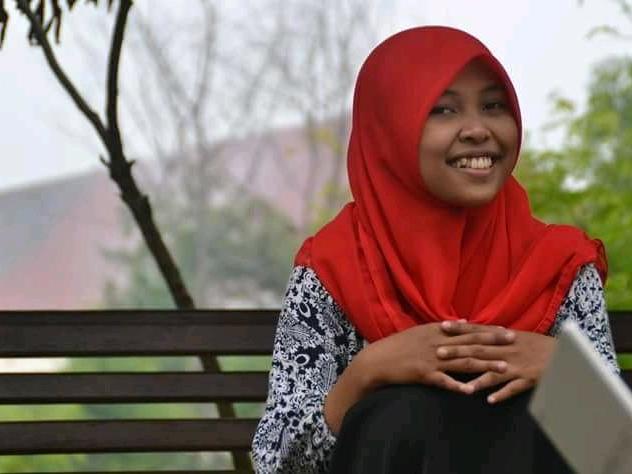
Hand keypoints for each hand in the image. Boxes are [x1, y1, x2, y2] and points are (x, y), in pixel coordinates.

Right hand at [356, 321, 513, 394]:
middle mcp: (437, 343)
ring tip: (504, 368)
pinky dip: (457, 386)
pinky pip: (443, 381)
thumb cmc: (398, 345)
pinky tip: (471, 391)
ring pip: (463, 362)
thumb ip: (443, 327)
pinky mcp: (423, 374)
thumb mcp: (420, 331)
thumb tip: (463, 321)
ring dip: (485, 365)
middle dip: (494, 343)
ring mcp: (431, 358)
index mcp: (436, 331)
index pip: (467, 330)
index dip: (488, 331)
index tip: (506, 330)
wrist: (378, 359)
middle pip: (470, 343)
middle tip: (514, 343)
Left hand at [436, 322, 555, 402]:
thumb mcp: (516, 336)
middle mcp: (508, 349)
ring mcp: (517, 365)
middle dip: (458, 352)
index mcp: (504, 337)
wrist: (566, 354)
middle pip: (479, 350)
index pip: (477, 331)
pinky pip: (514, 388)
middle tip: (439, 353)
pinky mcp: (528, 379)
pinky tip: (490, 401)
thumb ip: (495, 335)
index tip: (442, 326)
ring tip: (462, 386)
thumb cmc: (538, 345)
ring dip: (477, 378)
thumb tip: (474, 330)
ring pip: (494, 371)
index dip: (460, 329)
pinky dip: (502, 394)